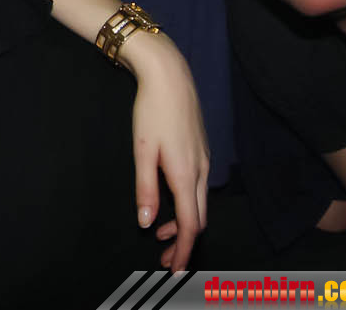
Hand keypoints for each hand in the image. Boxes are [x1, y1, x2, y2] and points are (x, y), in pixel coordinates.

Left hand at [123, 32, 208, 271]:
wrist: (170, 76)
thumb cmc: (152, 111)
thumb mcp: (142, 150)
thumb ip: (145, 188)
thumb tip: (146, 222)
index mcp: (185, 175)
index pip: (188, 225)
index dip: (182, 249)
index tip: (173, 268)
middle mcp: (200, 172)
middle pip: (198, 219)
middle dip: (183, 242)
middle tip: (164, 258)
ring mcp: (204, 161)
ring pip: (199, 204)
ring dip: (183, 223)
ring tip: (161, 234)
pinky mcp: (201, 152)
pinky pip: (197, 188)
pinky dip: (186, 205)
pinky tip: (169, 202)